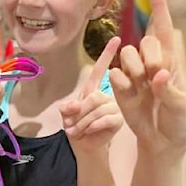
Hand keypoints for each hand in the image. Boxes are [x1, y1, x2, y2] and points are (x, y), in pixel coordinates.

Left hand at [60, 37, 122, 152]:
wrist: (84, 146)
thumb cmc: (75, 127)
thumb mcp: (67, 115)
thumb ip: (68, 108)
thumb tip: (75, 106)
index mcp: (93, 89)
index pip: (100, 69)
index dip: (107, 54)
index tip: (117, 39)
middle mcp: (106, 95)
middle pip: (94, 97)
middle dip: (79, 113)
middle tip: (70, 126)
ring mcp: (114, 107)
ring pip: (98, 109)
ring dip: (83, 122)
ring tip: (76, 131)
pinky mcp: (118, 120)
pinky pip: (106, 119)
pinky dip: (92, 127)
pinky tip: (87, 132)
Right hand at [110, 0, 185, 151]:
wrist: (162, 142)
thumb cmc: (179, 122)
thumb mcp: (181, 109)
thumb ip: (170, 91)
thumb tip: (159, 74)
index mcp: (172, 62)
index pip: (165, 29)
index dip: (159, 6)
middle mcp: (153, 64)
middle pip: (146, 41)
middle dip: (149, 56)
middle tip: (155, 76)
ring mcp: (136, 75)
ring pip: (127, 54)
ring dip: (133, 68)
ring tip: (142, 87)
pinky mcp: (122, 88)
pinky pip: (115, 74)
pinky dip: (121, 83)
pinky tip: (130, 95)